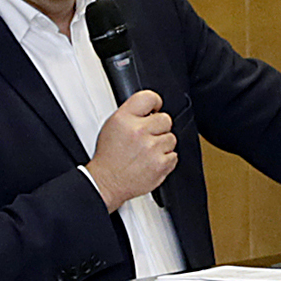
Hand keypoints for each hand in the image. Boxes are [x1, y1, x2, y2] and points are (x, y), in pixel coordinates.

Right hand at [87, 90, 175, 208]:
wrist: (107, 182)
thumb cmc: (109, 156)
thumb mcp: (113, 126)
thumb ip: (132, 113)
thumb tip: (151, 108)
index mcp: (124, 119)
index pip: (149, 97)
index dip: (155, 103)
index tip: (154, 109)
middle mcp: (138, 131)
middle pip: (165, 119)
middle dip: (159, 128)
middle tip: (147, 137)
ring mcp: (151, 148)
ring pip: (171, 138)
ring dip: (162, 145)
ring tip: (147, 152)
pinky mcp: (161, 164)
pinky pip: (174, 155)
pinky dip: (165, 160)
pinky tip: (151, 162)